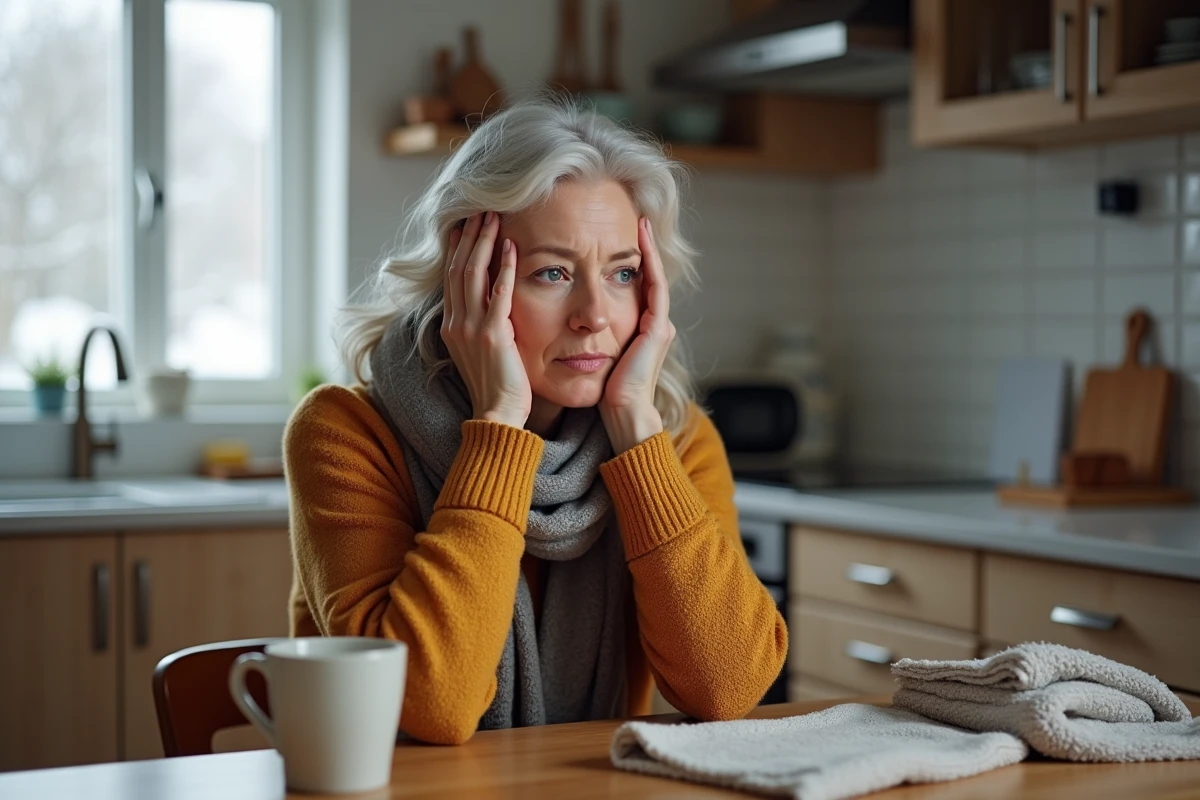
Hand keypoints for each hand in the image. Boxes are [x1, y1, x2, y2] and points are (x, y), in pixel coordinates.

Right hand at [440, 211, 530, 428]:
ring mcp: (471, 329)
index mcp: (451, 327)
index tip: (466, 226)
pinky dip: (504, 268)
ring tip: (494, 218)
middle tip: (481, 210)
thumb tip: (493, 306)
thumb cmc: (496, 388)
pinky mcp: (492, 335)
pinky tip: (511, 247)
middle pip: (458, 268)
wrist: (497, 416)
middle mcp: (455, 324)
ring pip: (472, 274)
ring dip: (483, 242)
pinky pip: (497, 293)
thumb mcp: (481, 352)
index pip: (452, 278)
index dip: (458, 249)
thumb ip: (482, 326)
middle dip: (469, 237)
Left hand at [599, 217, 671, 452]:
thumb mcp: (591, 355)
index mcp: (637, 330)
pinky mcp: (657, 328)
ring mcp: (658, 325)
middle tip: (633, 217)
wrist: (621, 414)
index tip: (614, 236)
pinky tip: (640, 242)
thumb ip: (584, 335)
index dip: (625, 261)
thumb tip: (558, 319)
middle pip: (645, 278)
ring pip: (653, 277)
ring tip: (640, 221)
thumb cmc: (602, 392)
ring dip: (647, 249)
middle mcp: (652, 324)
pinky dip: (649, 263)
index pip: (633, 287)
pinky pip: (655, 287)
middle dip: (640, 248)